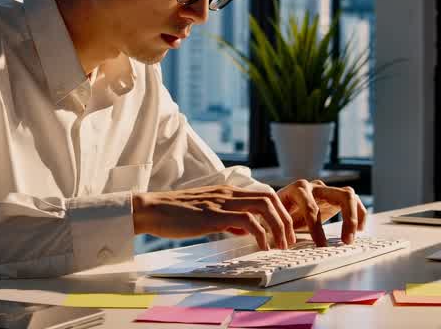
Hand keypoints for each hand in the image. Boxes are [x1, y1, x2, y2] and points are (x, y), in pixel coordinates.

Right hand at [132, 185, 293, 250]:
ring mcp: (222, 202)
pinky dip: (261, 234)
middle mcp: (228, 193)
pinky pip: (248, 221)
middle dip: (285, 220)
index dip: (280, 212)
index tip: (284, 231)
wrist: (152, 209)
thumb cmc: (175, 214)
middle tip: (288, 241)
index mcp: (226, 191)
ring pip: (264, 206)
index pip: (264, 194)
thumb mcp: (206, 213)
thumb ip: (227, 218)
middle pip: (271, 198)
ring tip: (279, 246)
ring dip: (277, 228)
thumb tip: (243, 229)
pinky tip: (261, 247)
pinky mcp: (214, 215)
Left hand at [277, 179, 367, 245]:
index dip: (316, 228)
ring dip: (354, 217)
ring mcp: (327, 189)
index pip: (311, 207)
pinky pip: (355, 200)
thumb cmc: (274, 215)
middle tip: (346, 241)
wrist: (275, 205)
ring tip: (350, 239)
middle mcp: (314, 186)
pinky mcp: (335, 196)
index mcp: (297, 189)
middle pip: (340, 195)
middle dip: (347, 219)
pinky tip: (359, 230)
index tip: (321, 246)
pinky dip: (360, 214)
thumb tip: (281, 248)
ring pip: (349, 196)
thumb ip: (277, 232)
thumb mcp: (273, 222)